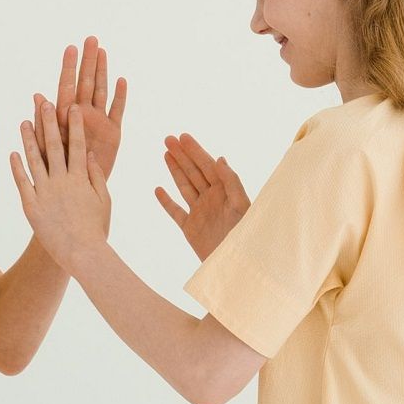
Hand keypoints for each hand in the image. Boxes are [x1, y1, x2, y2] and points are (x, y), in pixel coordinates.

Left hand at [11, 92, 111, 271]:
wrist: (82, 253)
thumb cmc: (96, 229)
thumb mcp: (103, 200)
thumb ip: (95, 176)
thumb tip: (90, 154)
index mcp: (81, 178)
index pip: (76, 145)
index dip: (73, 125)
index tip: (70, 106)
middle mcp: (61, 181)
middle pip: (53, 146)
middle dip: (48, 122)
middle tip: (43, 102)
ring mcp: (45, 193)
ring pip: (34, 160)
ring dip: (28, 139)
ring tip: (23, 121)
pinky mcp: (31, 206)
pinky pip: (22, 183)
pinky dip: (16, 167)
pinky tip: (11, 152)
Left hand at [45, 35, 127, 179]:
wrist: (79, 197)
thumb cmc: (59, 172)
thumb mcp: (50, 148)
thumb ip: (45, 122)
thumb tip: (37, 96)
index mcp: (64, 118)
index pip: (66, 87)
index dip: (69, 67)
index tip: (70, 47)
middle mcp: (82, 117)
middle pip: (85, 84)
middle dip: (88, 61)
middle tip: (91, 39)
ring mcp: (98, 123)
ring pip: (101, 92)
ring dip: (102, 72)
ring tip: (103, 51)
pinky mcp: (113, 134)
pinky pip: (117, 111)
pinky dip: (120, 97)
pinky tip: (122, 80)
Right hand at [154, 133, 248, 260]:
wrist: (236, 266)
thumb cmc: (245, 236)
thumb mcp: (241, 206)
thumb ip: (232, 182)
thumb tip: (221, 159)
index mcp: (225, 192)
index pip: (208, 166)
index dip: (196, 151)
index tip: (183, 137)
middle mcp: (212, 200)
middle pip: (194, 172)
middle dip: (182, 155)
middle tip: (168, 138)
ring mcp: (200, 214)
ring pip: (184, 187)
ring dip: (175, 170)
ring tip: (165, 153)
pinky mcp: (190, 230)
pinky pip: (176, 212)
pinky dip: (166, 202)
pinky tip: (158, 190)